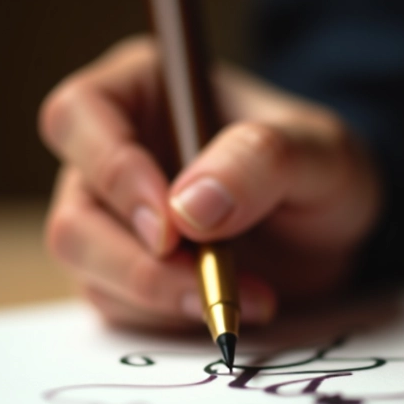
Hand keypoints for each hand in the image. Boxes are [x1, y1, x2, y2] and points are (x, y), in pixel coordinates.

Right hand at [39, 37, 379, 329]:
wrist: (331, 230)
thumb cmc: (320, 168)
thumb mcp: (320, 152)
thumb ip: (261, 161)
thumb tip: (187, 208)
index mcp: (143, 88)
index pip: (79, 115)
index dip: (112, 171)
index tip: (171, 226)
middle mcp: (110, 151)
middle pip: (72, 213)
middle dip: (135, 261)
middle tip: (206, 282)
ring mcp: (110, 216)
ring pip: (86, 267)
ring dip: (158, 295)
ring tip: (241, 295)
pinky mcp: (121, 271)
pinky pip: (116, 305)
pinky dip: (170, 316)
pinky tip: (231, 304)